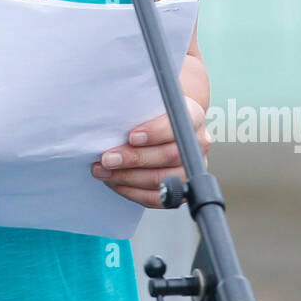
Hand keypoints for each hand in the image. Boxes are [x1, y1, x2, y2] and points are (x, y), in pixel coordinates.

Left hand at [90, 96, 211, 207]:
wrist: (166, 123)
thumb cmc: (153, 113)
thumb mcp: (150, 102)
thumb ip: (139, 109)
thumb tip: (112, 122)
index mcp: (191, 116)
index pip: (176, 126)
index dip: (154, 133)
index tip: (132, 136)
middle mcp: (197, 144)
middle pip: (168, 156)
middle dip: (133, 158)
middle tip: (107, 158)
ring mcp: (191, 169)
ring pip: (161, 179)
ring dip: (127, 177)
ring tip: (104, 171)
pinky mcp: (181, 189)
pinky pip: (157, 198)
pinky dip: (132, 192)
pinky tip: (115, 182)